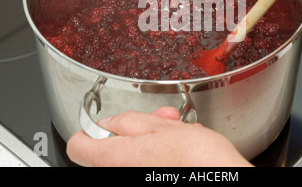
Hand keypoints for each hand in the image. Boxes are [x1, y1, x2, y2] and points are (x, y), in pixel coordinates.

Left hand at [66, 107, 252, 166]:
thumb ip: (127, 121)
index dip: (90, 129)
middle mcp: (120, 175)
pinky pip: (146, 165)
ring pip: (133, 155)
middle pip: (110, 149)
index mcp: (115, 158)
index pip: (79, 145)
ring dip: (151, 139)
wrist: (222, 180)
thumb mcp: (160, 127)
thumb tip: (110, 121)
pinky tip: (180, 146)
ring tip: (176, 130)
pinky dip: (159, 154)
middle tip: (157, 120)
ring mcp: (136, 179)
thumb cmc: (196, 159)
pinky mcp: (150, 181)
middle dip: (134, 129)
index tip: (103, 124)